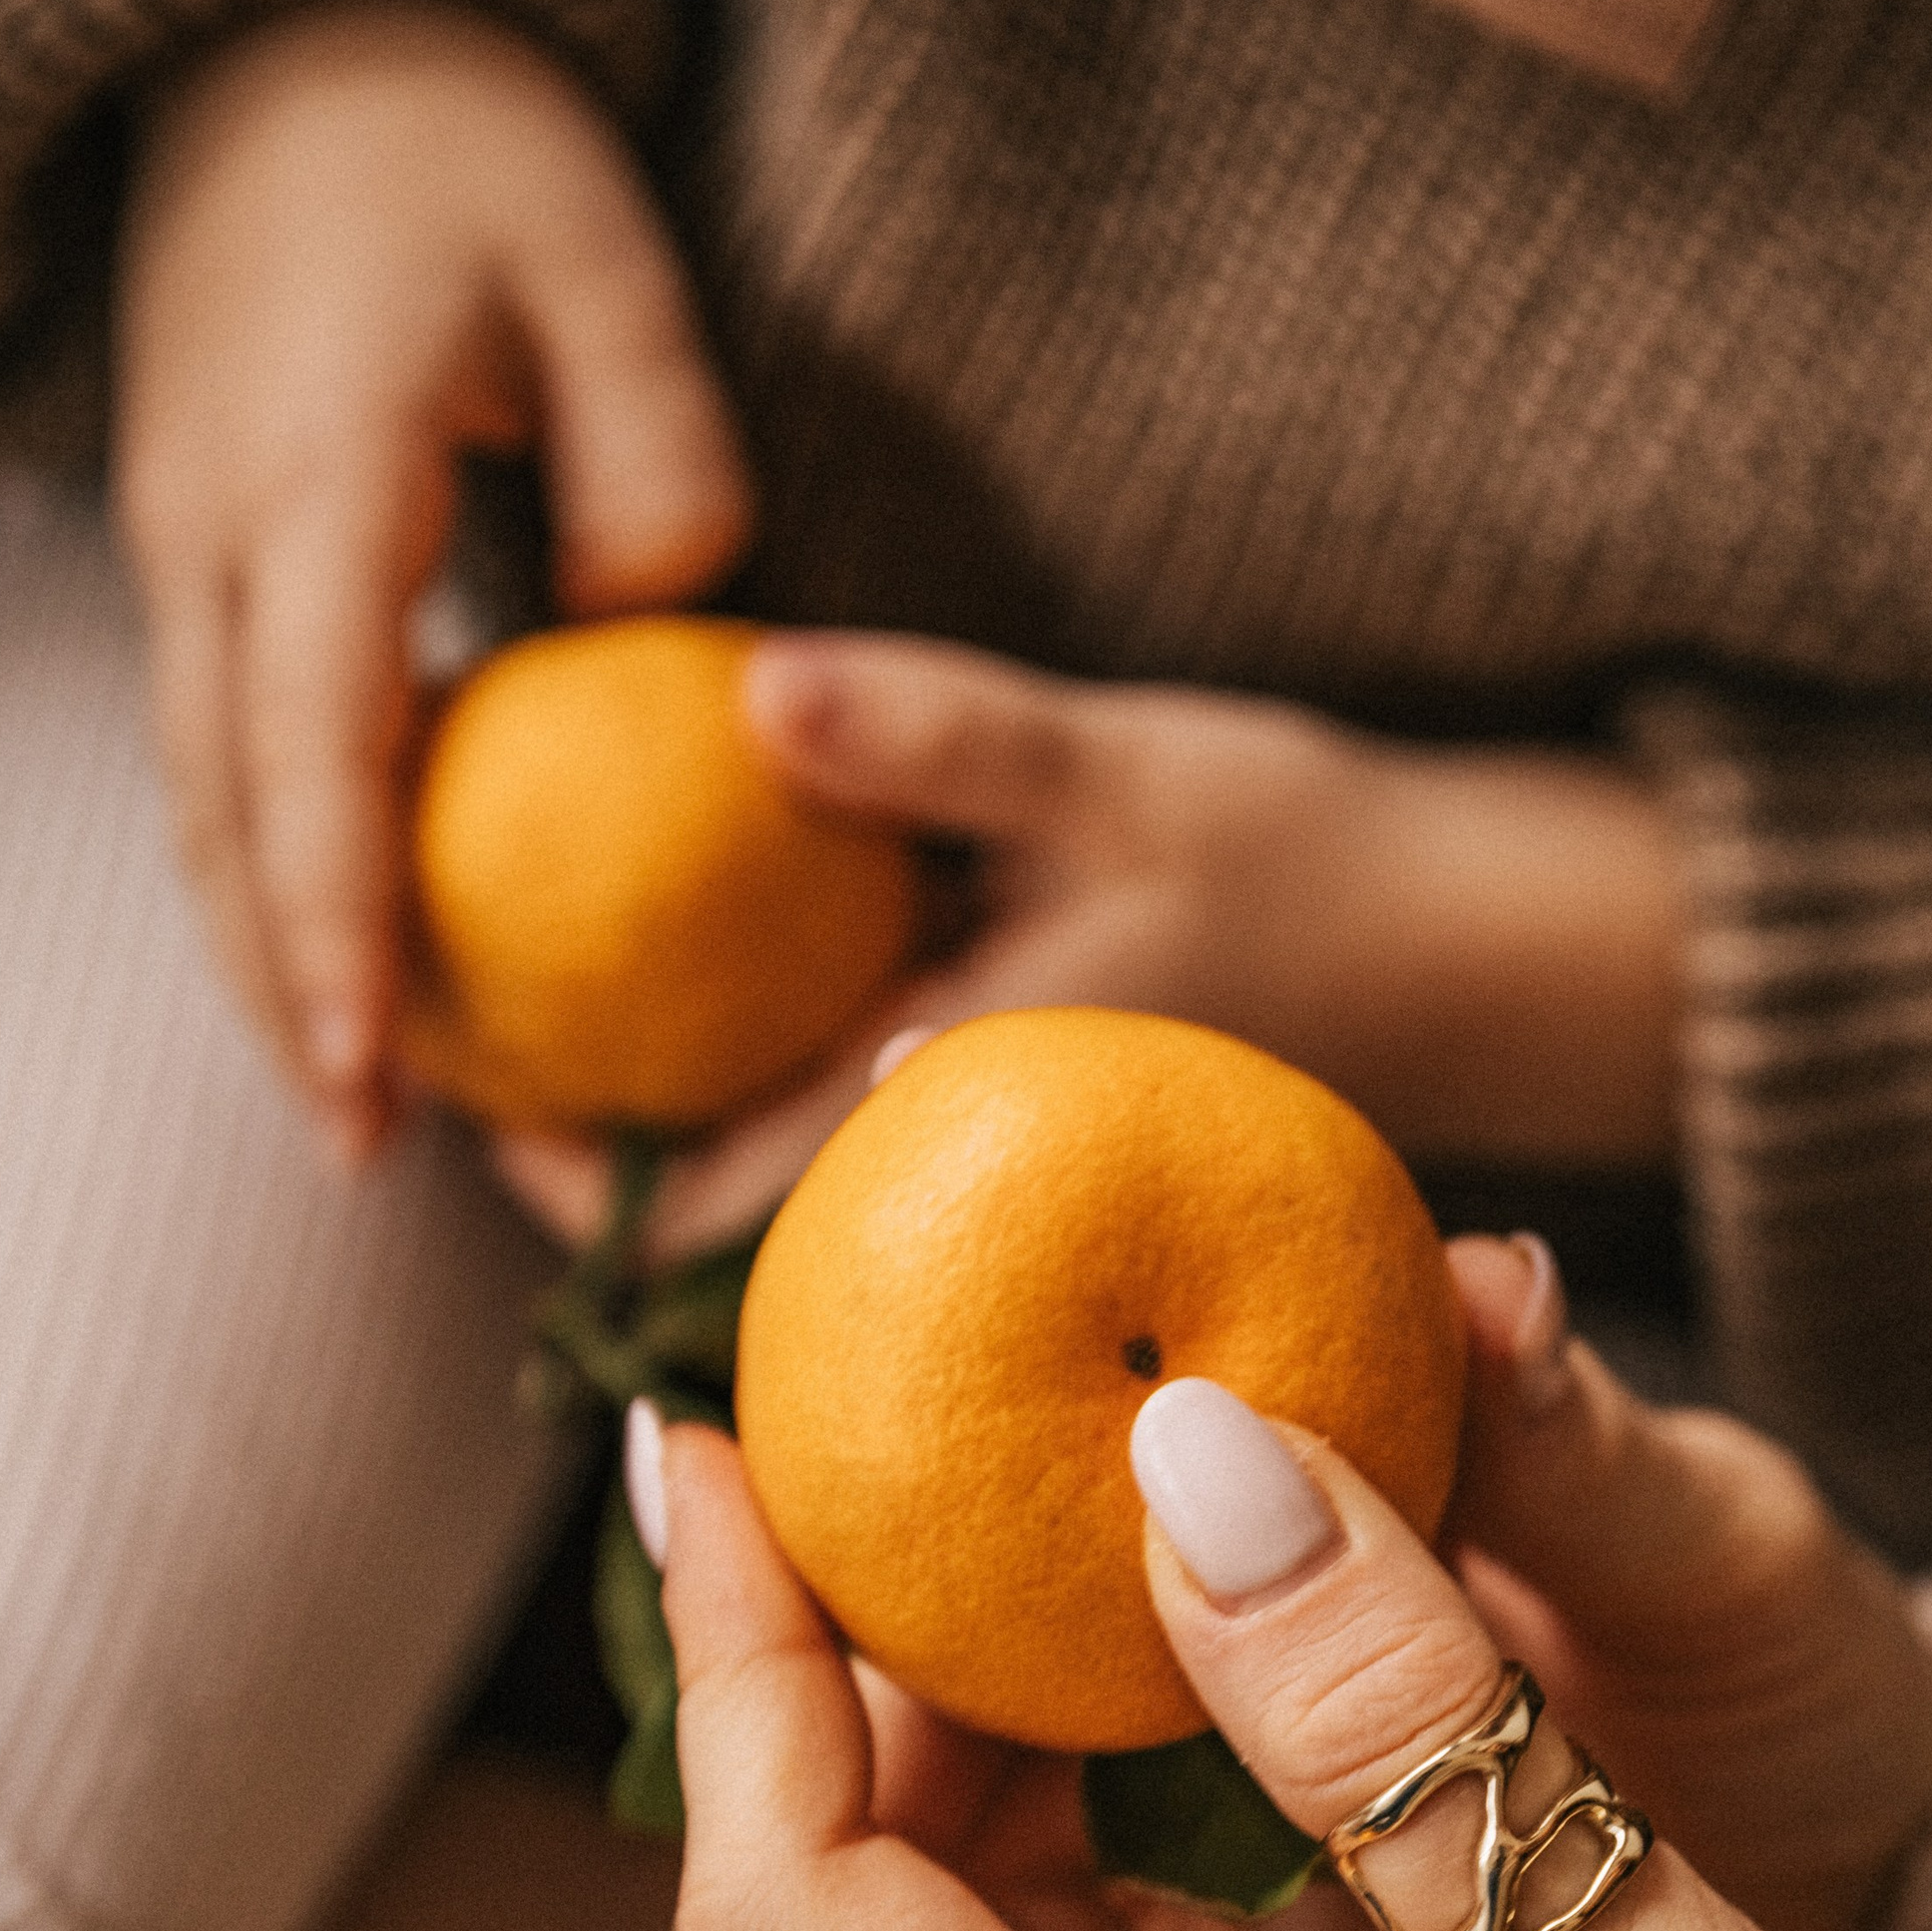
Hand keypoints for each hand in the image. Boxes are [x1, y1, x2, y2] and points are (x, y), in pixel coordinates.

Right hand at [115, 0, 748, 1156]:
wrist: (287, 33)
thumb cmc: (470, 139)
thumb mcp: (605, 271)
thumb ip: (657, 464)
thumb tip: (658, 642)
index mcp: (312, 482)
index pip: (313, 754)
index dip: (339, 935)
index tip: (381, 1081)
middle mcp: (212, 537)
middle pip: (223, 819)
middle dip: (283, 996)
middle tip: (368, 1147)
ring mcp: (185, 545)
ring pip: (205, 798)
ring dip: (266, 951)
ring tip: (357, 1092)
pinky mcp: (204, 548)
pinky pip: (229, 745)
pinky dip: (278, 862)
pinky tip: (357, 943)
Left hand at [496, 629, 1683, 1255]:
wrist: (1481, 953)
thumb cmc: (1313, 860)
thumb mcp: (1124, 768)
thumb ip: (939, 738)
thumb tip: (745, 690)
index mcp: (971, 1138)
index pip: (714, 1222)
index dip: (562, 1187)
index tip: (451, 1087)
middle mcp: (974, 1210)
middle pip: (714, 1240)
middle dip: (578, 1156)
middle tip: (450, 1026)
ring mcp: (999, 1195)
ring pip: (778, 1200)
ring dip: (661, 1118)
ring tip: (533, 1008)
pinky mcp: (1023, 1150)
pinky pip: (852, 1144)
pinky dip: (758, 1078)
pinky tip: (704, 991)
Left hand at [653, 1384, 1931, 1930]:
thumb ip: (1380, 1708)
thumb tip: (1201, 1452)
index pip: (788, 1913)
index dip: (733, 1664)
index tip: (709, 1453)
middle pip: (823, 1926)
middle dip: (821, 1679)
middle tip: (876, 1453)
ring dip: (975, 1738)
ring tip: (1046, 1526)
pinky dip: (1101, 1816)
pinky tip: (1185, 1677)